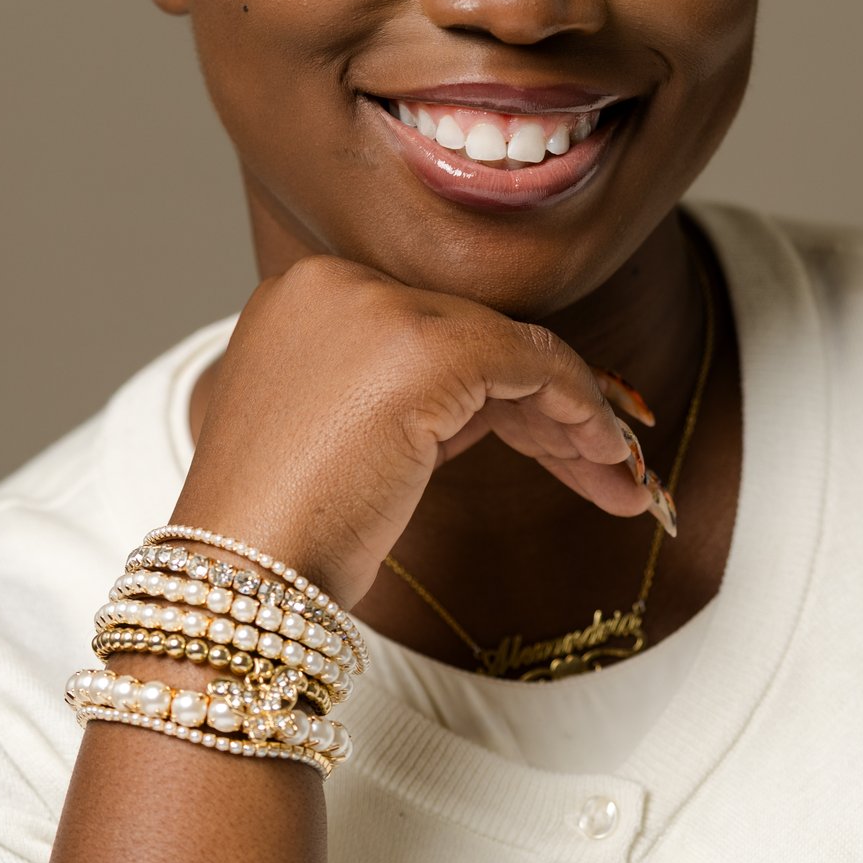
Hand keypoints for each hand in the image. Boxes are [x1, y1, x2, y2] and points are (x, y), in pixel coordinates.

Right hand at [171, 253, 662, 606]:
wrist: (239, 579)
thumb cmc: (278, 534)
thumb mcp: (341, 440)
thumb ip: (409, 398)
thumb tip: (505, 401)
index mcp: (301, 298)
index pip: (427, 328)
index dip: (501, 388)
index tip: (553, 440)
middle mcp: (333, 283)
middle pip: (471, 337)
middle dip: (546, 407)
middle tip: (605, 462)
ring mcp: (376, 307)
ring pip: (506, 348)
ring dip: (574, 417)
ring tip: (623, 477)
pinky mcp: (425, 345)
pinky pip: (529, 363)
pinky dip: (577, 408)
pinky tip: (610, 457)